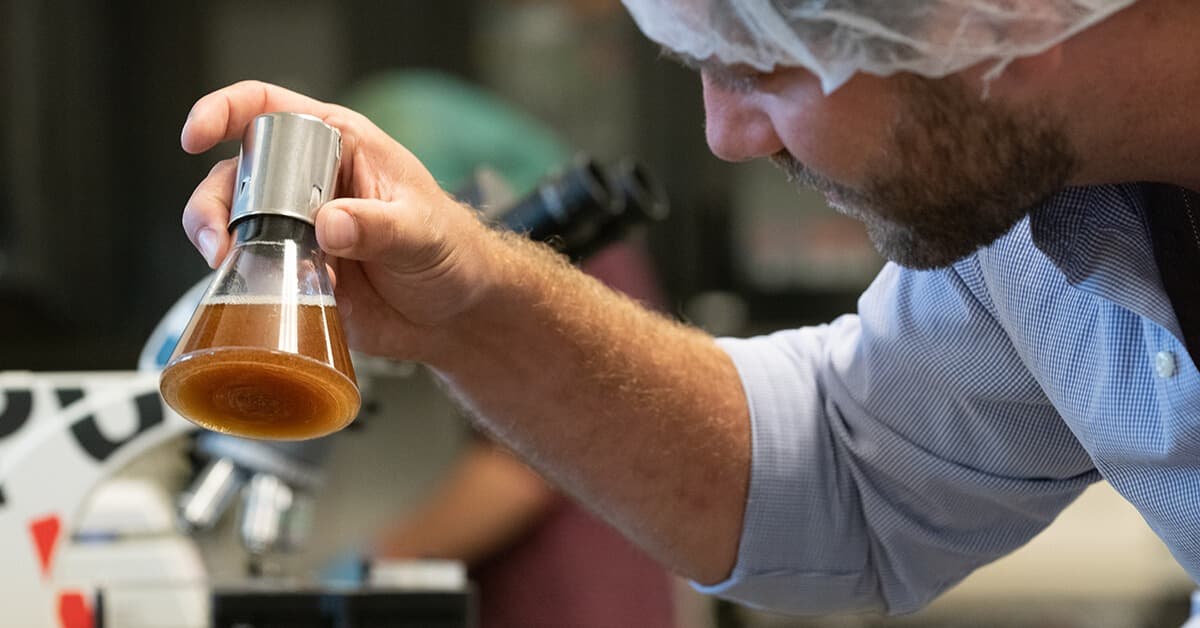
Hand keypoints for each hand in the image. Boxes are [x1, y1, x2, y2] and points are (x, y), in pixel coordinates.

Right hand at [181, 81, 499, 360]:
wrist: (456, 313)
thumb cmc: (452, 252)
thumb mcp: (423, 233)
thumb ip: (379, 226)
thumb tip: (330, 223)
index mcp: (340, 145)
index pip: (269, 109)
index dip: (224, 111)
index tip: (197, 135)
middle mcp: (309, 182)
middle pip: (234, 172)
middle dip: (214, 202)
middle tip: (222, 238)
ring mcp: (296, 227)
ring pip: (230, 221)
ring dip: (218, 241)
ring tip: (229, 264)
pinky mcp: (293, 271)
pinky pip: (249, 268)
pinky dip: (242, 280)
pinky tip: (264, 294)